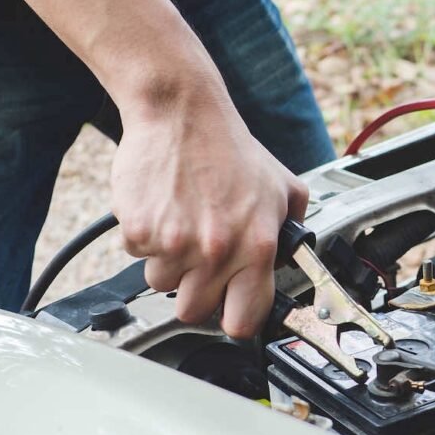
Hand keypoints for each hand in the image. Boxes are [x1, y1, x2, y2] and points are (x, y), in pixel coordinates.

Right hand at [110, 77, 307, 338]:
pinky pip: (137, 256)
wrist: (183, 114)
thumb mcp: (282, 188)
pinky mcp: (139, 230)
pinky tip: (163, 210)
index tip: (230, 310)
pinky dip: (146, 239)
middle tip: (201, 261)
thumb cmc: (231, 150)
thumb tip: (297, 259)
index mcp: (257, 247)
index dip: (235, 318)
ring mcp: (175, 244)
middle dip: (196, 291)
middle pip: (193, 311)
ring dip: (170, 264)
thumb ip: (293, 229)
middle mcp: (217, 251)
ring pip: (161, 285)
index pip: (243, 320)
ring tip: (183, 225)